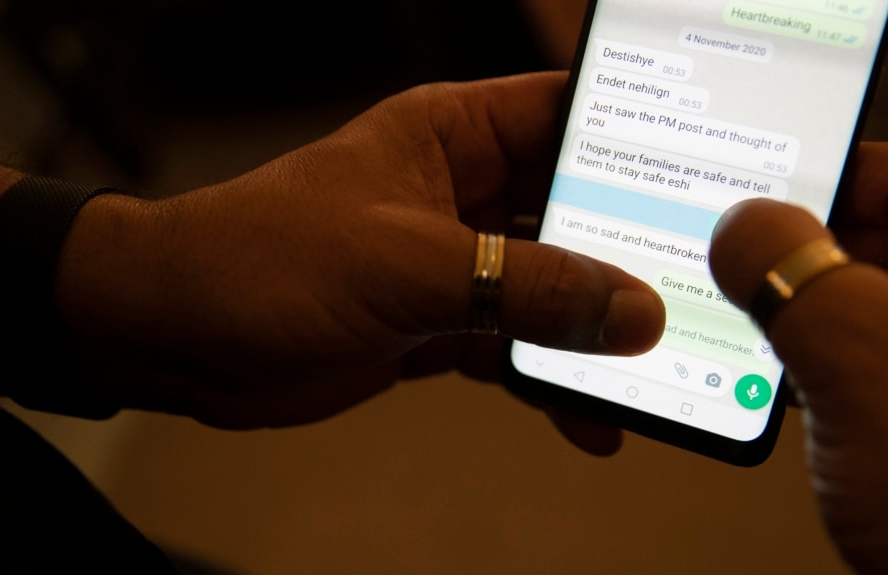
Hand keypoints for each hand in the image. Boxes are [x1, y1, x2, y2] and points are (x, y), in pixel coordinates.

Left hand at [53, 72, 664, 430]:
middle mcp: (459, 193)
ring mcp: (452, 262)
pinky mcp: (437, 322)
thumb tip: (634, 309)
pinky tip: (589, 419)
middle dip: (633, 251)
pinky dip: (550, 380)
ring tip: (659, 368)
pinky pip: (515, 347)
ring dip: (596, 329)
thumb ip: (524, 286)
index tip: (708, 171)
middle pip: (572, 211)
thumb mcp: (406, 264)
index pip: (564, 115)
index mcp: (450, 136)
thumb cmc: (263, 261)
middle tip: (703, 286)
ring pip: (550, 288)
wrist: (180, 337)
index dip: (637, 136)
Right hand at [709, 141, 887, 573]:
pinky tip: (780, 379)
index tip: (750, 188)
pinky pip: (881, 367)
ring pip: (877, 309)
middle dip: (800, 254)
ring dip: (808, 316)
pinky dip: (829, 368)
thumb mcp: (864, 354)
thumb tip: (742, 224)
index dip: (819, 175)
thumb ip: (787, 270)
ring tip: (744, 320)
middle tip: (730, 261)